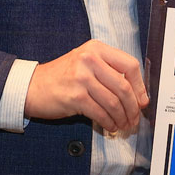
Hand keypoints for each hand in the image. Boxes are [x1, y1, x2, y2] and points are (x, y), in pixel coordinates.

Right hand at [23, 40, 147, 132]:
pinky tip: (111, 126)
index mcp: (96, 49)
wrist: (32, 86)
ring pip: (113, 102)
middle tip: (134, 117)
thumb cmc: (62, 76)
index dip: (140, 85)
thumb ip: (109, 71)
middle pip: (124, 86)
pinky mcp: (75, 97)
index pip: (129, 65)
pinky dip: (109, 122)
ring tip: (124, 124)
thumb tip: (137, 94)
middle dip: (133, 107)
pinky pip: (101, 113)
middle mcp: (90, 59)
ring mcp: (82, 78)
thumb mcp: (86, 63)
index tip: (142, 99)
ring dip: (122, 117)